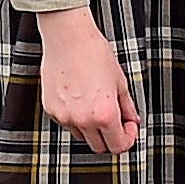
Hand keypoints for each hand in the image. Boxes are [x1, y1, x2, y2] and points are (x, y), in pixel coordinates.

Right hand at [36, 5, 140, 159]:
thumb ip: (127, 106)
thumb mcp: (119, 81)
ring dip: (91, 128)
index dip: (128, 139)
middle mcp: (83, 119)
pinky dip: (75, 117)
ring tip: (94, 103)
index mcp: (104, 114)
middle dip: (110, 137)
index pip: (118, 146)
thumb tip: (132, 120)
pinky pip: (67, 122)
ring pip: (82, 135)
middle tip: (116, 121)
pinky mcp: (51, 109)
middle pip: (99, 147)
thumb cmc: (93, 52)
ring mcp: (64, 115)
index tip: (129, 128)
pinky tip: (79, 97)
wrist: (68, 36)